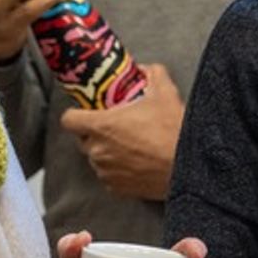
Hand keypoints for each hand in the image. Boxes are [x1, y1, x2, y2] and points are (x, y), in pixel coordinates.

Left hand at [60, 63, 184, 199]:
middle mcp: (98, 150)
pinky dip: (117, 170)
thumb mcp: (165, 93)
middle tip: (117, 127)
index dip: (77, 114)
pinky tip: (136, 163)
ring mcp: (105, 171)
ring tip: (131, 146)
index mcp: (102, 126)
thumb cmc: (173, 132)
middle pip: (83, 139)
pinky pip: (108, 176)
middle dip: (95, 133)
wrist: (188, 166)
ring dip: (107, 152)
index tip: (89, 113)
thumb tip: (145, 69)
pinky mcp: (116, 188)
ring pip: (96, 159)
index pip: (68, 120)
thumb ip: (152, 74)